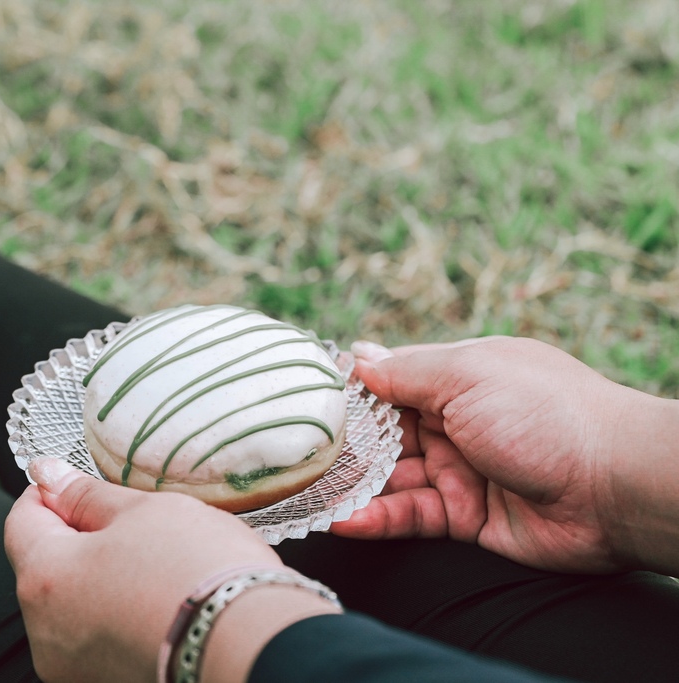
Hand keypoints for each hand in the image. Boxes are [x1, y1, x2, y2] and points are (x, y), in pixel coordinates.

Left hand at [5, 458, 300, 682]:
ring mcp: (73, 668)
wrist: (253, 643)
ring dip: (100, 578)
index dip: (48, 493)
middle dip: (79, 538)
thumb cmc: (198, 571)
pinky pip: (97, 637)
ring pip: (72, 604)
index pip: (20, 520)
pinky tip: (160, 598)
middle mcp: (44, 633)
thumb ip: (85, 494)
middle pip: (45, 566)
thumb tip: (47, 475)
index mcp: (43, 578)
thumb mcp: (141, 511)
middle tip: (131, 523)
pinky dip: (118, 613)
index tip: (76, 484)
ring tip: (156, 564)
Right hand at [331, 336, 677, 573]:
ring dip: (352, 486)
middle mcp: (456, 422)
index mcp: (459, 377)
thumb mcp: (467, 375)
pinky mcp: (464, 517)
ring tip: (305, 494)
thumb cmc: (544, 414)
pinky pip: (411, 517)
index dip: (351, 390)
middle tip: (292, 454)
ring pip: (391, 478)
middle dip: (343, 443)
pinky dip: (377, 519)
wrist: (614, 487)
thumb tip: (354, 355)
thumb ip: (404, 372)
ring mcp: (460, 470)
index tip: (302, 399)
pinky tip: (344, 521)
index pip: (390, 381)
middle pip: (384, 433)